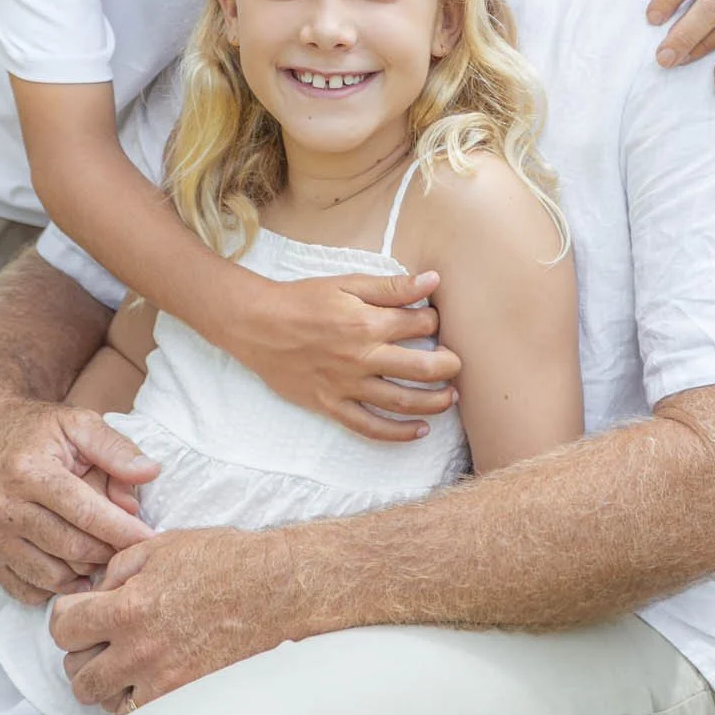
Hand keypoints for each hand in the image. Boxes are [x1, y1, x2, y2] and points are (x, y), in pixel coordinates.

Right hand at [0, 395, 160, 602]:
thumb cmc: (34, 429)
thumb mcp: (76, 423)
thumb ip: (115, 448)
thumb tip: (151, 472)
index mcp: (29, 471)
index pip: (85, 512)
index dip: (122, 530)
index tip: (150, 538)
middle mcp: (3, 506)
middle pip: (70, 548)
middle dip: (107, 553)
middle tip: (129, 549)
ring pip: (50, 576)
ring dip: (84, 573)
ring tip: (103, 557)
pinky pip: (25, 590)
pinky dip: (54, 587)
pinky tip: (72, 570)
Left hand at [52, 526, 289, 712]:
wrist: (275, 591)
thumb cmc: (223, 562)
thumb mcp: (161, 547)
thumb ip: (118, 569)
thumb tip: (95, 591)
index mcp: (129, 607)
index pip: (63, 628)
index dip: (66, 618)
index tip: (79, 615)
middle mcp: (139, 651)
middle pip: (76, 673)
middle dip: (82, 653)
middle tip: (103, 639)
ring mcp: (161, 682)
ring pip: (101, 701)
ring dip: (105, 682)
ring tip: (126, 662)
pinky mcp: (182, 702)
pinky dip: (132, 703)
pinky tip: (146, 680)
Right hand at [230, 272, 461, 441]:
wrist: (257, 324)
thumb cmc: (303, 299)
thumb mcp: (347, 283)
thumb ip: (392, 286)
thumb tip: (432, 281)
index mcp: (368, 323)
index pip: (420, 327)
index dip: (435, 323)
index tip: (436, 323)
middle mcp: (363, 358)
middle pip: (422, 369)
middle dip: (448, 367)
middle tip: (457, 365)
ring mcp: (347, 386)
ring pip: (402, 402)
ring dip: (434, 402)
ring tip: (450, 398)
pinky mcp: (331, 406)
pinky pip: (370, 427)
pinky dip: (398, 434)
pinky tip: (420, 431)